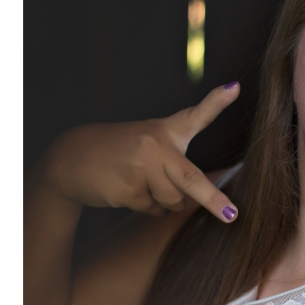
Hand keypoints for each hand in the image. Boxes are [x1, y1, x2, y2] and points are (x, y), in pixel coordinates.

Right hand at [42, 82, 241, 221]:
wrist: (70, 158)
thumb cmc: (118, 152)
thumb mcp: (146, 144)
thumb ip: (173, 164)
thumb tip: (192, 200)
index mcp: (163, 131)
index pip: (194, 115)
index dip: (216, 102)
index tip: (234, 89)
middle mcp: (155, 146)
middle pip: (191, 178)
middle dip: (213, 200)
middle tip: (231, 216)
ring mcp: (141, 168)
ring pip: (173, 201)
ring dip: (167, 203)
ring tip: (144, 185)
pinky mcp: (128, 189)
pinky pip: (153, 209)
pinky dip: (148, 207)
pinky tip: (129, 192)